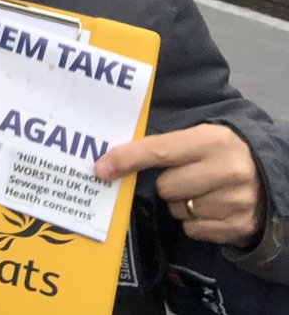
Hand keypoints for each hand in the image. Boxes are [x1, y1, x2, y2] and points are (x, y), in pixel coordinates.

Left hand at [95, 123, 264, 246]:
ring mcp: (236, 200)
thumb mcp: (198, 138)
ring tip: (202, 191)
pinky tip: (212, 208)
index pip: (158, 150)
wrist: (268, 176)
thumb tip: (111, 160)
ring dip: (181, 204)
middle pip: (165, 187)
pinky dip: (195, 222)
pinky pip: (193, 230)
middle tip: (185, 176)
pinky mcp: (239, 225)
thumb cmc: (219, 154)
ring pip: (177, 210)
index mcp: (210, 141)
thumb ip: (160, 146)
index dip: (126, 159)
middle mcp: (226, 170)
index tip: (100, 169)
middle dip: (167, 184)